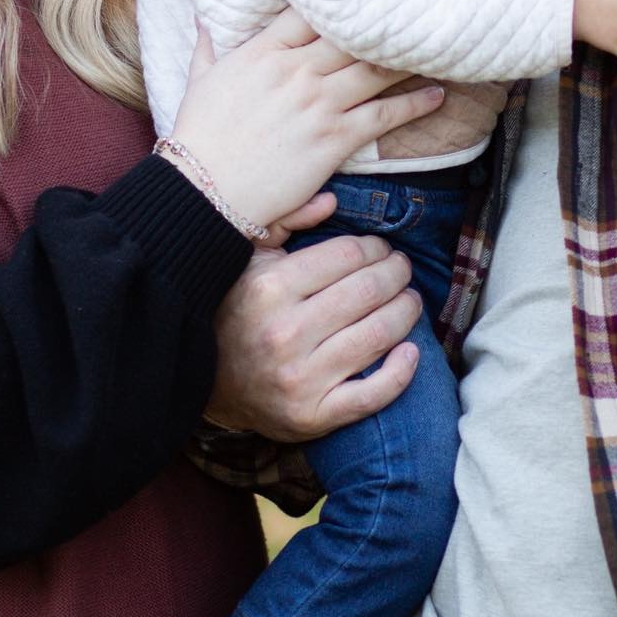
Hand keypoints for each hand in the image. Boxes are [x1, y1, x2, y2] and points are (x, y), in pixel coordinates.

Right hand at [171, 9, 442, 232]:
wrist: (205, 190)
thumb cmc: (199, 138)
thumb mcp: (198, 82)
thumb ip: (207, 47)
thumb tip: (203, 18)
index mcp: (263, 51)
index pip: (310, 12)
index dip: (341, 0)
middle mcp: (295, 69)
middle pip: (352, 34)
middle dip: (385, 22)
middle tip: (416, 13)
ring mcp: (318, 102)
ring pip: (375, 69)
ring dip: (409, 59)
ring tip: (436, 49)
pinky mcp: (334, 137)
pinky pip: (384, 115)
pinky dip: (414, 104)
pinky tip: (436, 95)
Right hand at [207, 216, 421, 440]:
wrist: (207, 384)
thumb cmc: (236, 311)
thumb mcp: (248, 258)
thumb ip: (286, 221)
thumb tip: (332, 200)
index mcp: (269, 287)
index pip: (348, 255)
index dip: (375, 248)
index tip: (380, 250)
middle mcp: (284, 332)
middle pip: (369, 291)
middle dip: (397, 274)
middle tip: (401, 271)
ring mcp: (300, 378)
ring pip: (379, 335)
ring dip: (407, 312)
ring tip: (409, 301)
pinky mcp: (313, 415)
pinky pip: (373, 394)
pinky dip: (402, 371)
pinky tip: (410, 351)